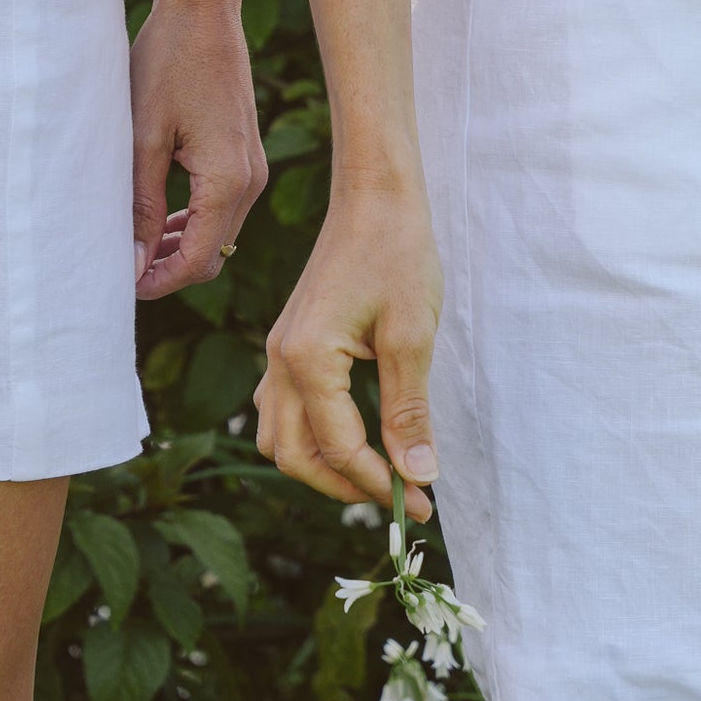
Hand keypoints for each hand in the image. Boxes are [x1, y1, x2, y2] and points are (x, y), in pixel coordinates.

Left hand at [131, 0, 266, 298]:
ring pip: (218, 235)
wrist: (203, 12)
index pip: (198, 260)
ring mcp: (253, 170)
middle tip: (121, 267)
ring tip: (134, 246)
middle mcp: (249, 181)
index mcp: (226, 180)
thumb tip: (134, 262)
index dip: (159, 281)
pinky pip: (223, 209)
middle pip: (212, 255)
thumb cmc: (167, 64)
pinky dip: (193, 223)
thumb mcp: (143, 138)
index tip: (120, 284)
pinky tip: (159, 219)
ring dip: (180, 247)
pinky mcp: (246, 158)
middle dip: (168, 270)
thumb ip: (141, 204)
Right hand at [255, 181, 443, 520]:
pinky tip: (353, 435)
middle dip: (345, 486)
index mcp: (307, 360)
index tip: (422, 503)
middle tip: (401, 497)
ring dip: (322, 466)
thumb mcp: (412, 336)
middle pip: (294, 456)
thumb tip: (418, 474)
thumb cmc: (397, 254)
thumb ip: (408, 410)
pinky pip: (281, 409)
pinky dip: (311, 436)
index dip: (380, 484)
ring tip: (376, 475)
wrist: (374, 197)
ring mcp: (278, 352)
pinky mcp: (289, 344)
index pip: (338, 448)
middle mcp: (280, 361)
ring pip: (279, 437)